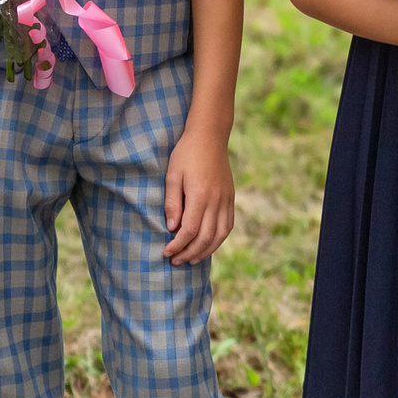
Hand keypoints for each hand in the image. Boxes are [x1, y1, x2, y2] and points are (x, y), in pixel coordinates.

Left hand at [163, 132, 235, 263]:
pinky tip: (208, 244)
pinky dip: (219, 239)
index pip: (190, 230)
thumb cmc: (186, 154)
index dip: (178, 245)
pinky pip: (228, 225)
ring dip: (206, 251)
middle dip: (189, 253)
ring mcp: (226, 199)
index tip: (166, 252)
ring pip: (220, 235)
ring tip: (191, 259)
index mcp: (200, 195)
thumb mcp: (172, 175)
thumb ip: (172, 203)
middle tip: (176, 261)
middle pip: (206, 237)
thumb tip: (172, 228)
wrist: (210, 136)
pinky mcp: (231, 197)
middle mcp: (216, 200)